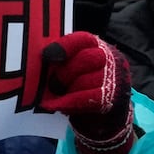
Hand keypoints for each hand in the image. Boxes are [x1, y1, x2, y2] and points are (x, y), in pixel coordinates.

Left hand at [39, 32, 134, 153]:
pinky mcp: (113, 98)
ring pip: (87, 80)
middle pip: (87, 59)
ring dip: (67, 90)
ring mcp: (114, 79)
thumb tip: (39, 64)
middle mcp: (109, 59)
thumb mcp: (75, 69)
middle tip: (51, 84)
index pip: (83, 39)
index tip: (46, 56)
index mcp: (97, 46)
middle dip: (65, 72)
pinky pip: (89, 98)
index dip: (64, 46)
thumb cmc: (84, 85)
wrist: (105, 114)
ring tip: (53, 96)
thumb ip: (63, 63)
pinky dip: (69, 102)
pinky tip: (55, 105)